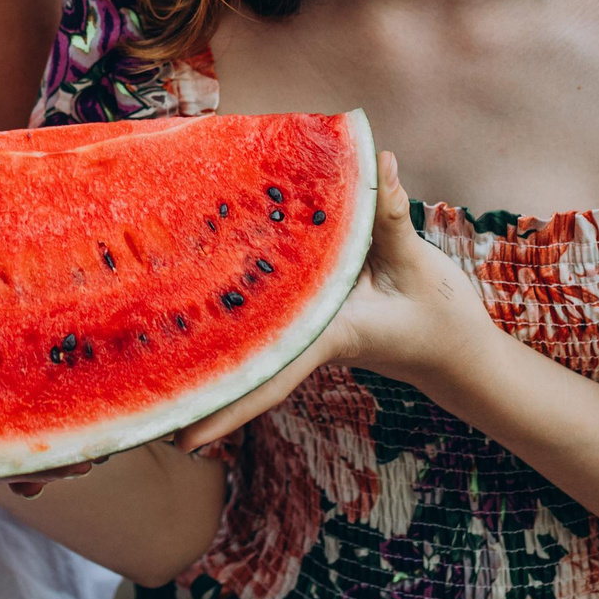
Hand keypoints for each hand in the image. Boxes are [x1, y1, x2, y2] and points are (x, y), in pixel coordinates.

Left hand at [171, 151, 494, 453]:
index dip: (227, 405)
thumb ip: (393, 216)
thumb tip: (382, 161)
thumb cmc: (442, 320)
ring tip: (145, 361)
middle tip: (139, 410)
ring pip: (250, 343)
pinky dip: (238, 311)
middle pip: (243, 368)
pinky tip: (198, 301)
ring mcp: (307, 329)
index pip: (269, 373)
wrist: (459, 352)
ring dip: (208, 352)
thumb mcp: (418, 264)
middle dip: (196, 390)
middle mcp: (307, 336)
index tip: (184, 437)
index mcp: (328, 335)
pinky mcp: (311, 316)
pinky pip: (266, 317)